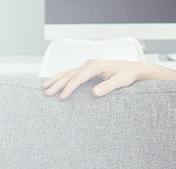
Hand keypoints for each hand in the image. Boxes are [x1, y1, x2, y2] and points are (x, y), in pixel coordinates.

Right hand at [41, 59, 175, 99]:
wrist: (132, 69)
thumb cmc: (126, 75)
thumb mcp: (120, 82)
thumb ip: (107, 87)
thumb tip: (94, 93)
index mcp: (95, 65)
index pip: (78, 77)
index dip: (70, 87)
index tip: (62, 97)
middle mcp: (89, 64)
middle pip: (69, 74)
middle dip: (58, 84)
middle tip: (47, 93)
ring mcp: (87, 66)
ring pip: (67, 73)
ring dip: (56, 80)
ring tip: (44, 87)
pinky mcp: (87, 70)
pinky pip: (71, 74)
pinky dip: (61, 78)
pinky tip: (54, 83)